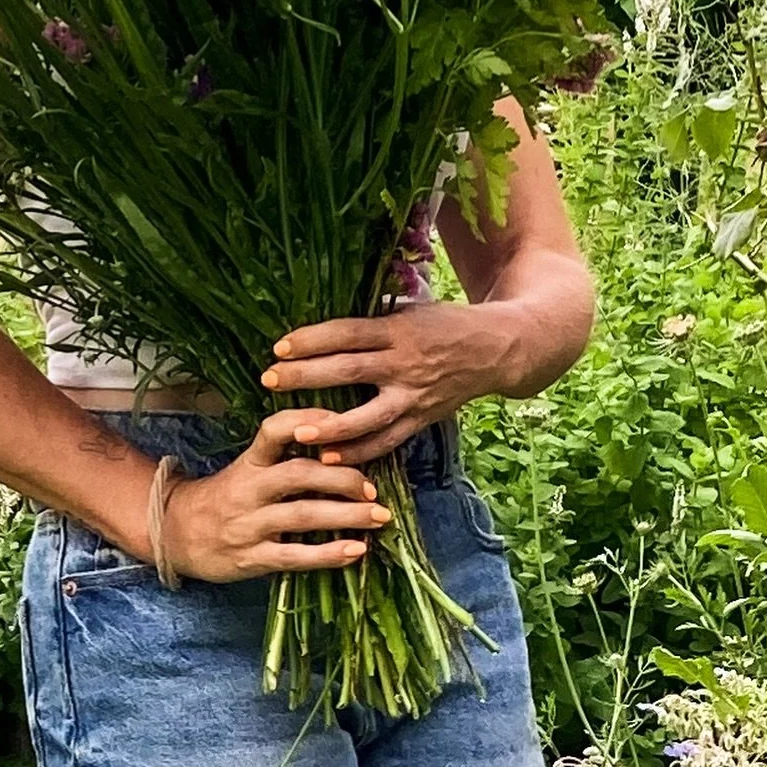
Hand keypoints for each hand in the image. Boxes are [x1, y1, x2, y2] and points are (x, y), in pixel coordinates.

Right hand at [161, 407, 392, 582]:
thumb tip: (341, 444)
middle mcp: (249, 488)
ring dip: (347, 516)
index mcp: (250, 460)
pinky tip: (357, 551)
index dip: (308, 421)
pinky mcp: (252, 558)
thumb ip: (284, 457)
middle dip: (342, 478)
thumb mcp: (247, 467)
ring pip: (303, 516)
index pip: (274, 429)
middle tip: (372, 487)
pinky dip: (329, 554)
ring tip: (379, 517)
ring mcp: (250, 524)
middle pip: (299, 474)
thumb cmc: (226, 496)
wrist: (177, 533)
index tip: (342, 421)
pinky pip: (295, 556)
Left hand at [259, 301, 518, 465]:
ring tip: (296, 432)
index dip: (312, 339)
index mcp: (398, 330)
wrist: (496, 349)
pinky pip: (387, 440)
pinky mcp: (422, 419)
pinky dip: (359, 451)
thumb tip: (324, 323)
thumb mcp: (411, 309)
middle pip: (349, 371)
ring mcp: (414, 396)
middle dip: (306, 376)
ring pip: (367, 415)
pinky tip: (329, 458)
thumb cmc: (444, 323)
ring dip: (330, 426)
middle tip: (270, 380)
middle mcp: (405, 363)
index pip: (348, 333)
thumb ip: (373, 319)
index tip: (279, 346)